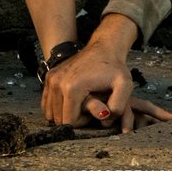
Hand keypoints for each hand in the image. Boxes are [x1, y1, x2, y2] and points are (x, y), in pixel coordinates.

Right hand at [42, 46, 171, 131]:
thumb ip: (118, 105)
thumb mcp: (124, 85)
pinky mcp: (50, 77)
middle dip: (74, 119)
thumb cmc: (115, 67)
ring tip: (82, 104)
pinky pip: (47, 103)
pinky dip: (57, 106)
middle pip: (59, 118)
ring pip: (51, 112)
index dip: (83, 123)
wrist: (104, 47)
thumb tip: (105, 119)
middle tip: (90, 108)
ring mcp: (51, 79)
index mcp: (72, 88)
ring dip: (65, 113)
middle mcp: (57, 83)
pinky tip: (72, 101)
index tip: (94, 112)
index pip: (70, 122)